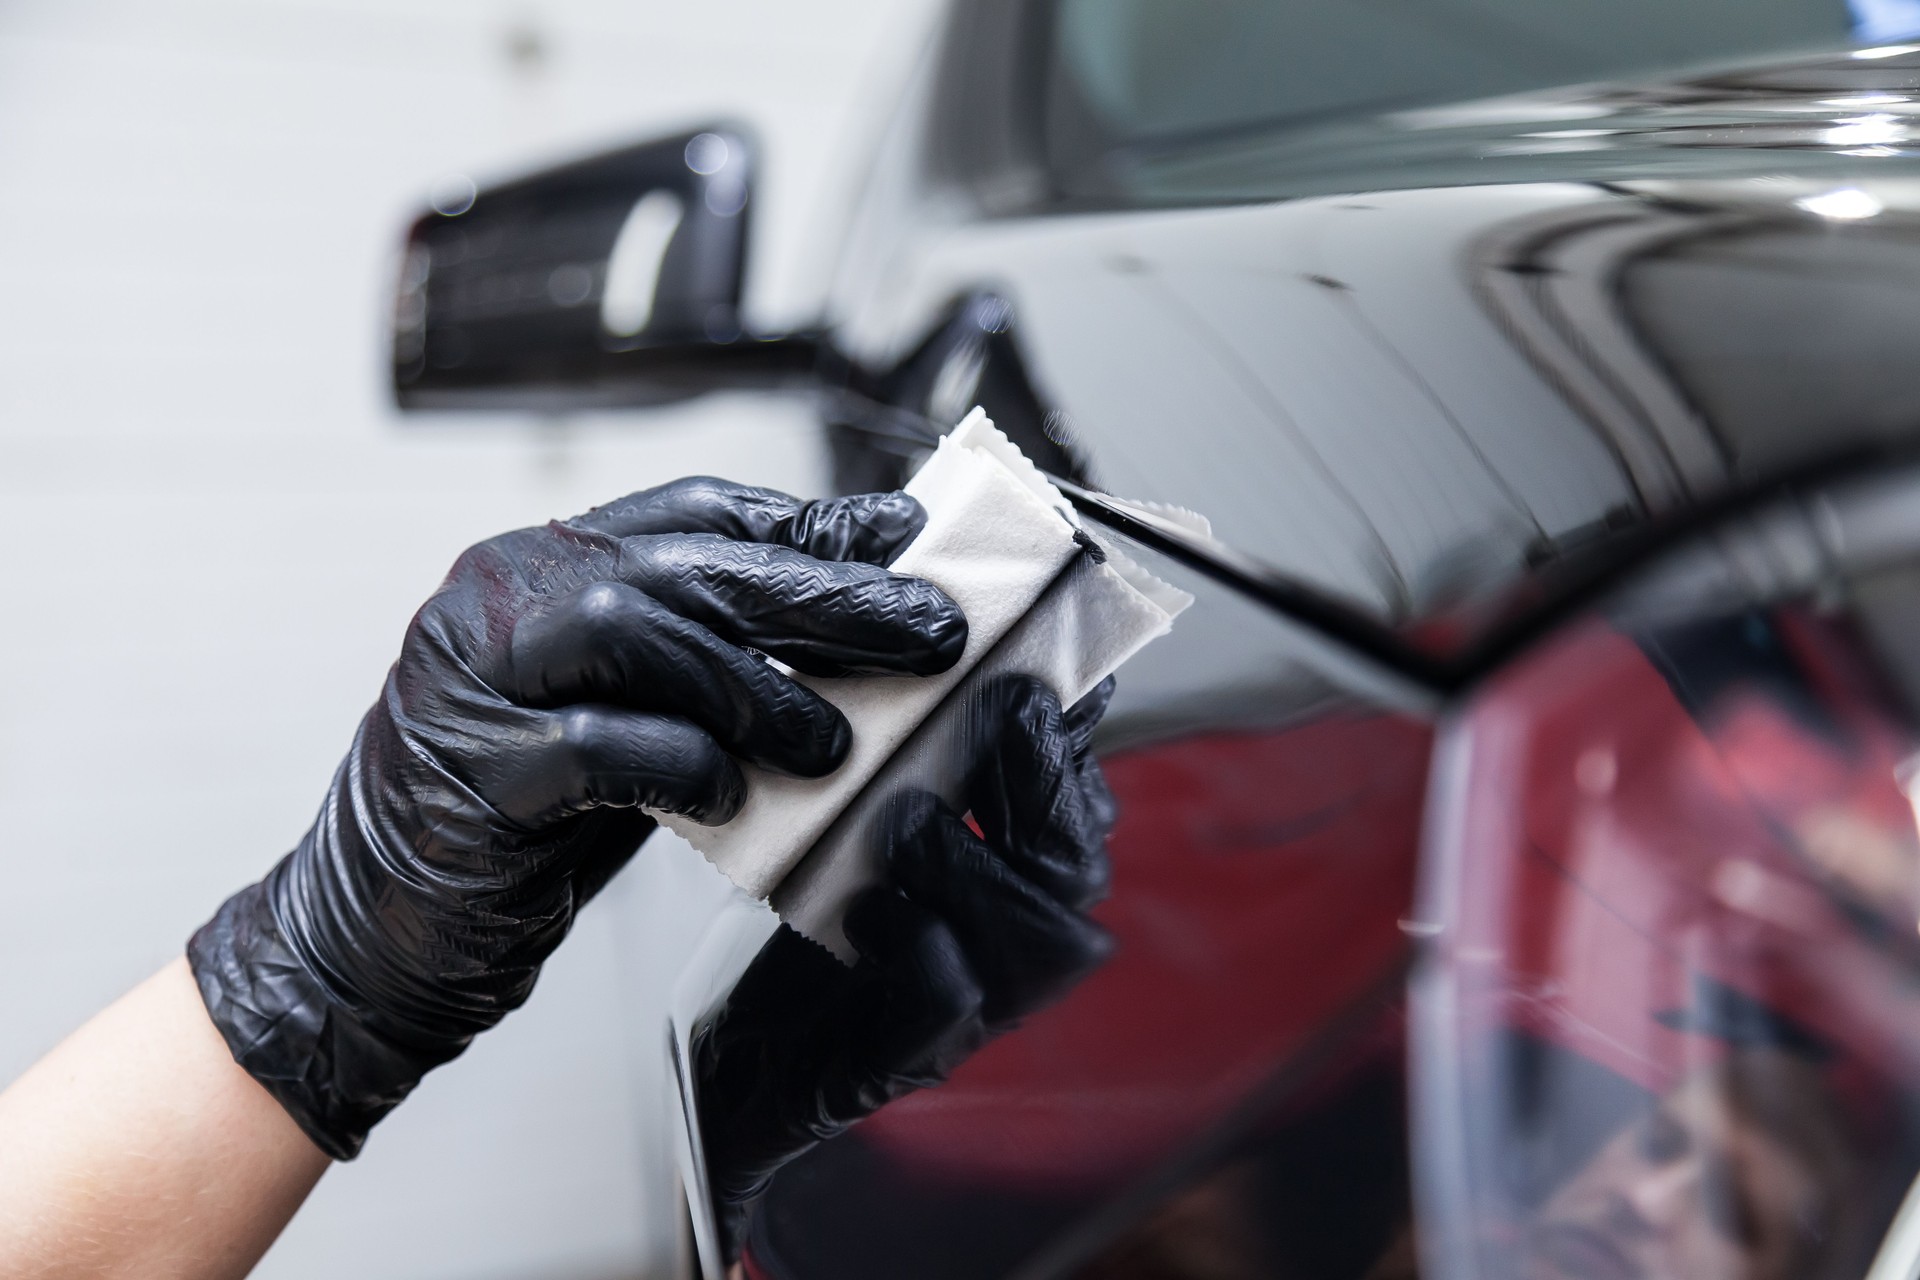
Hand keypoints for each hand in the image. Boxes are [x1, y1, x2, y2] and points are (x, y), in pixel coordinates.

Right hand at [188, 479, 966, 1158]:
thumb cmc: (524, 822)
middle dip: (822, 595)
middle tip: (927, 630)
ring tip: (833, 743)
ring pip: (636, 630)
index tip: (909, 540)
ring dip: (758, 687)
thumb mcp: (629, 714)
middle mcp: (500, 594)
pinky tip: (730, 797)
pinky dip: (681, 765)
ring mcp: (471, 676)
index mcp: (542, 563)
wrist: (379, 932)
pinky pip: (595, 747)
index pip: (696, 511)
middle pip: (685, 563)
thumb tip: (858, 625)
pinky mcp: (469, 770)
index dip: (810, 523)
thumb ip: (711, 661)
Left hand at [693, 674, 1118, 1243]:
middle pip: (1078, 870)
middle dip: (1041, 788)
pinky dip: (926, 950)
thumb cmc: (804, 915)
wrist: (731, 1051)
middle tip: (981, 727)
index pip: (1083, 805)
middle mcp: (1006, 940)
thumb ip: (918, 735)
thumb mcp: (856, 799)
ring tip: (902, 822)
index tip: (1022, 681)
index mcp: (1006, 871)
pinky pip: (954, 1010)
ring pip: (1044, 941)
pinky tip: (866, 910)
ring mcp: (968, 1007)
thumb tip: (954, 637)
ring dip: (978, 865)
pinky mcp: (901, 1061)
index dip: (1063, 743)